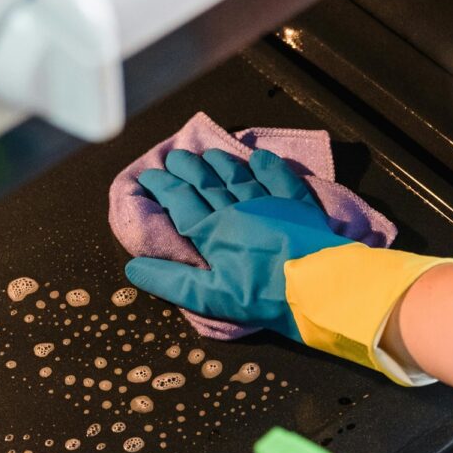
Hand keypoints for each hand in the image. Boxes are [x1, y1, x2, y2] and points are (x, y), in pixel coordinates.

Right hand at [124, 148, 352, 338]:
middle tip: (174, 157)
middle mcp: (237, 209)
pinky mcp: (297, 206)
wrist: (318, 287)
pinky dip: (267, 167)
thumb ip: (171, 281)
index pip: (179, 202)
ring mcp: (269, 204)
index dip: (162, 187)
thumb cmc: (262, 295)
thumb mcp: (210, 297)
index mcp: (212, 232)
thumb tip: (133, 268)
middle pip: (206, 183)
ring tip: (208, 154)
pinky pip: (279, 179)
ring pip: (238, 176)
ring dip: (220, 164)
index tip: (149, 177)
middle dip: (187, 168)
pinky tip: (259, 157)